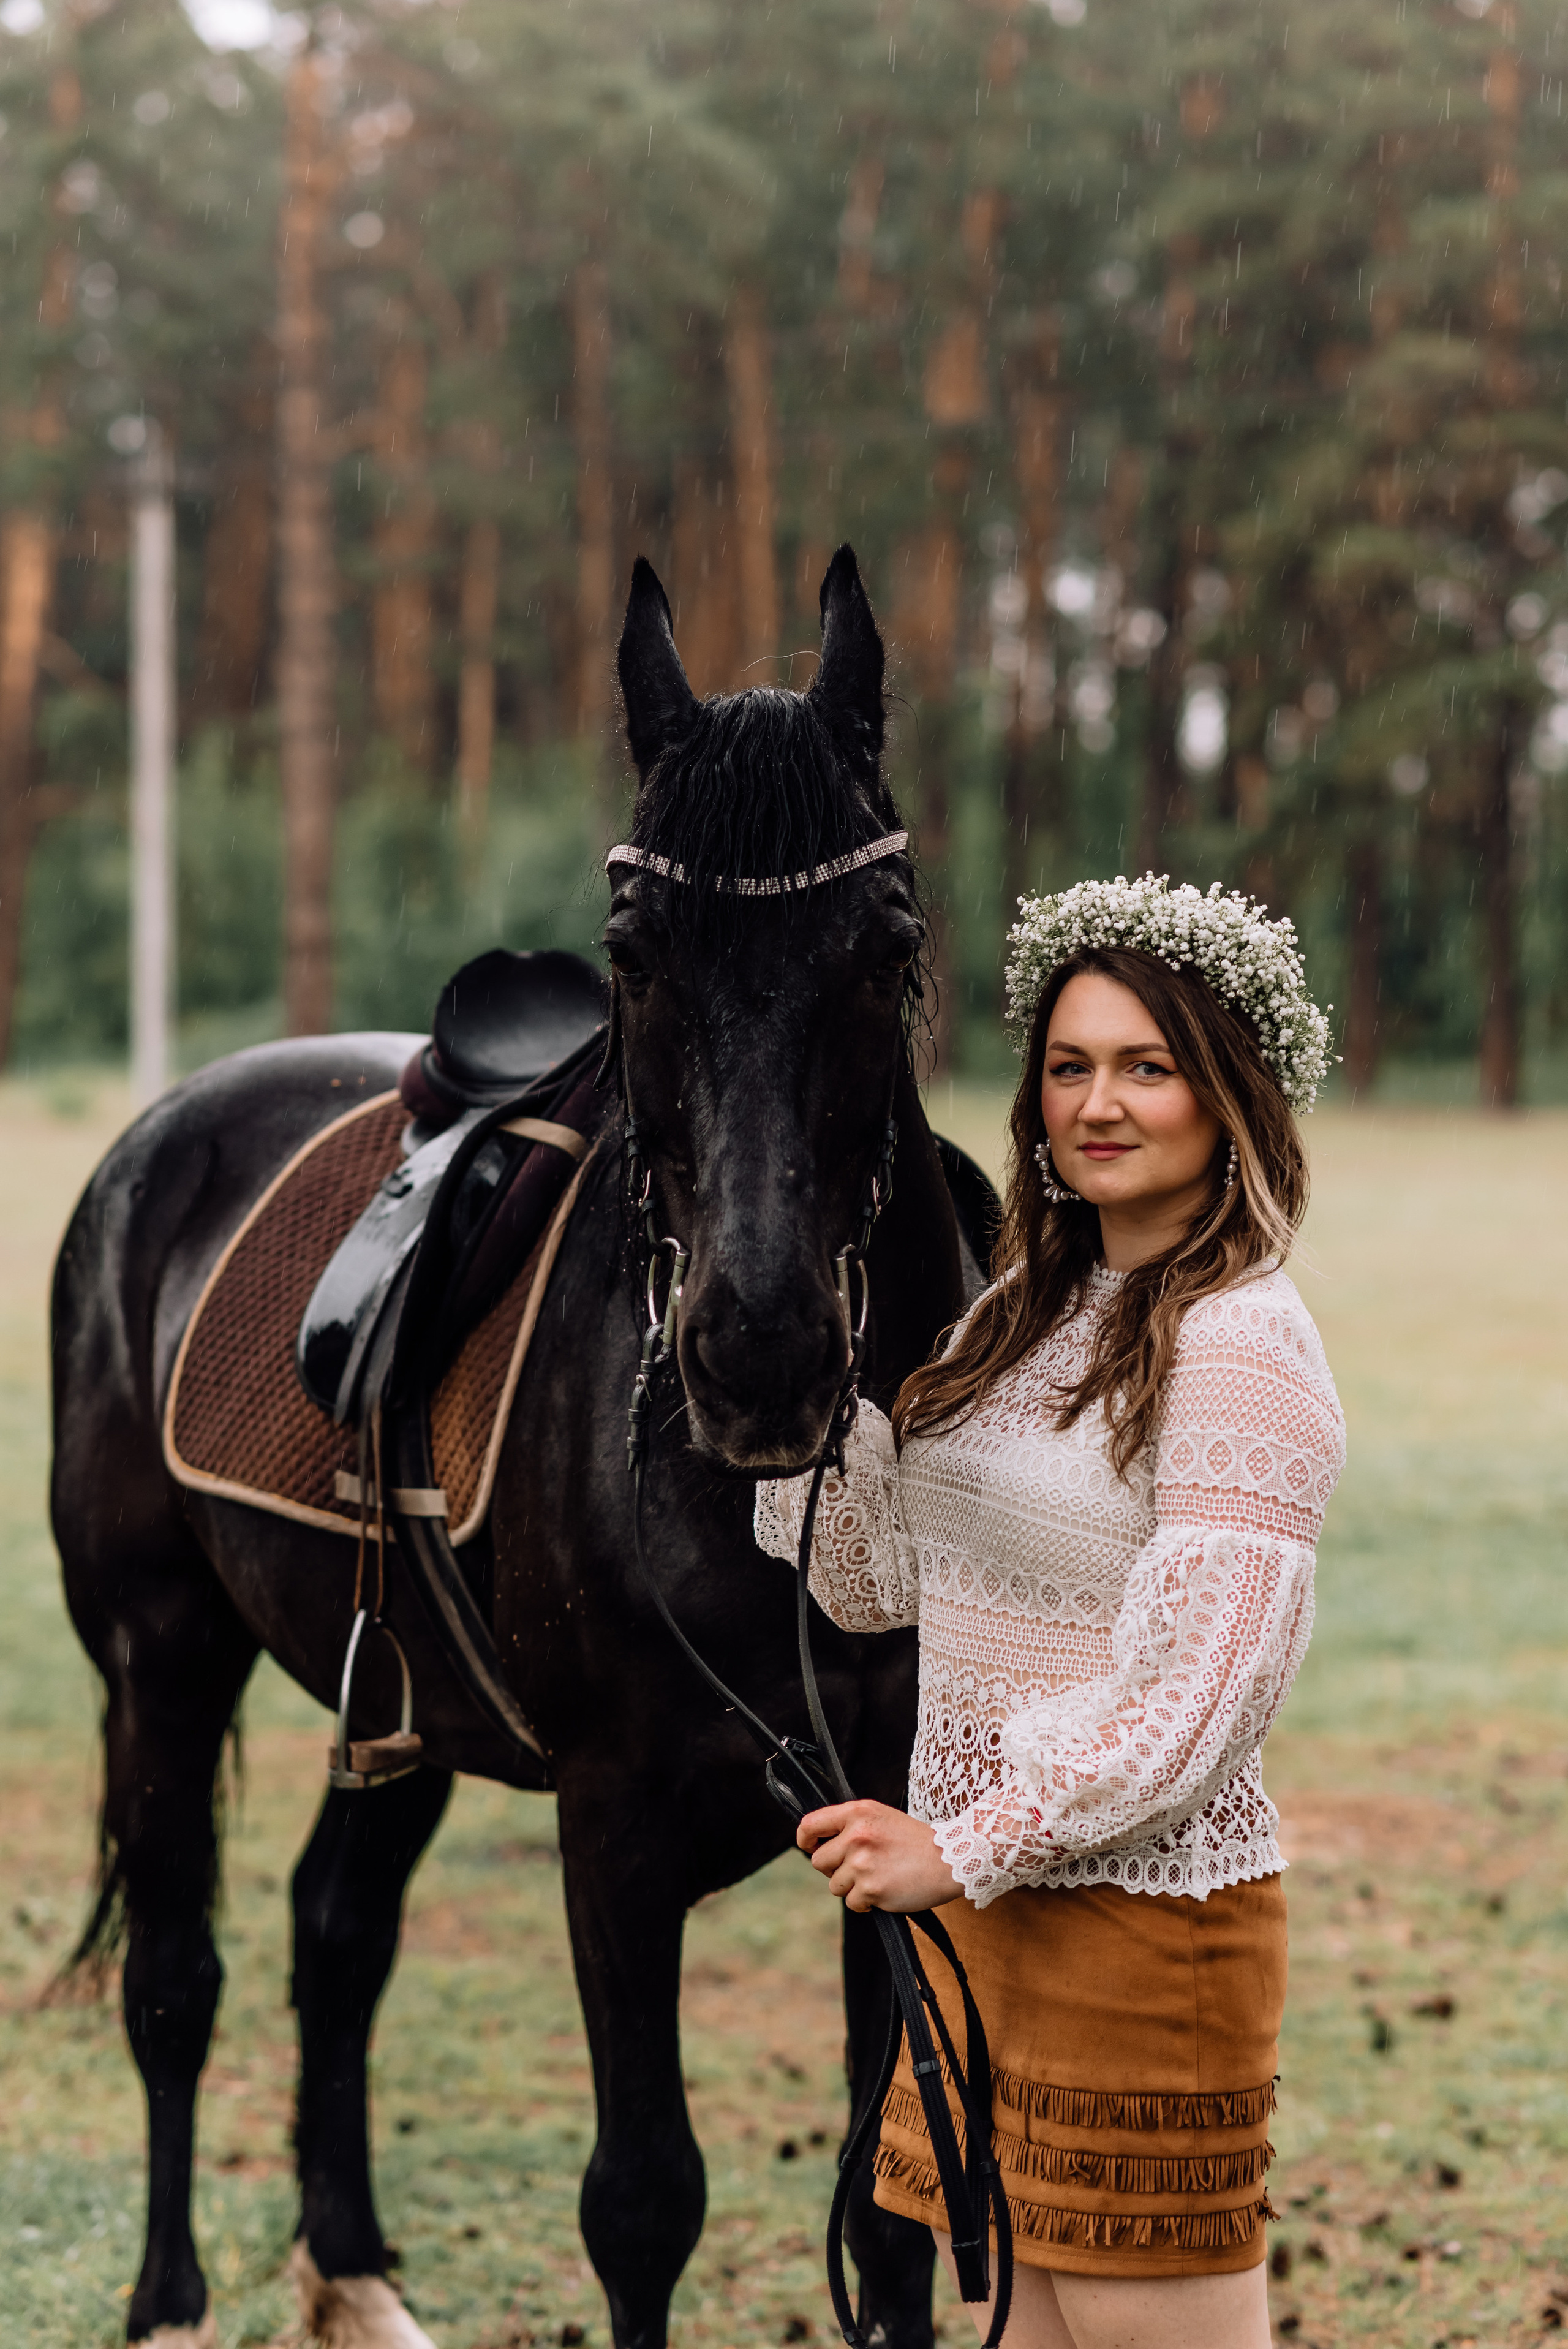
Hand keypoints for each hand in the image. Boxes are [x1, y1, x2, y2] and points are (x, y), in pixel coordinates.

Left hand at [797, 1799, 963, 1913]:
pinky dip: (865, 1902)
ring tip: (878, 1876)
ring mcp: (862, 1864)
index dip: (805, 1840)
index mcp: (857, 1812)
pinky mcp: (871, 1889)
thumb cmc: (914, 1840)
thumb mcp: (881, 1817)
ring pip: (834, 1885)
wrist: (949, 1860)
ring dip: (852, 1887)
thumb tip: (818, 1843)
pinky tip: (885, 1889)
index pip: (810, 1824)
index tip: (810, 1847)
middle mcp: (856, 1836)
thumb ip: (850, 1825)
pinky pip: (852, 1903)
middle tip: (860, 1866)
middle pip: (819, 1861)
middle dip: (834, 1868)